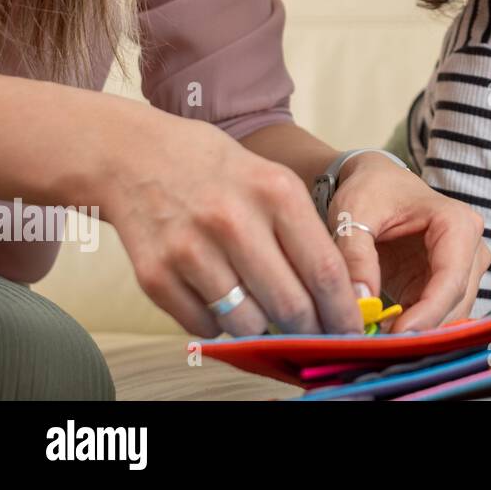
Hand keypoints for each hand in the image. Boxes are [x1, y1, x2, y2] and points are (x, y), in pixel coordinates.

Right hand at [102, 112, 362, 338]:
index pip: (325, 270)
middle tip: (315, 334)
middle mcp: (234, 220)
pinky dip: (219, 323)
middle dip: (309, 329)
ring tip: (262, 308)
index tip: (352, 332)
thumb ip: (305, 234)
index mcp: (276, 192)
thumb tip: (339, 297)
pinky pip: (205, 327)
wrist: (137, 156)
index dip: (344, 311)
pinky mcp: (154, 275)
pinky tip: (219, 297)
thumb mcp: (274, 181)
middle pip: (291, 305)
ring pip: (248, 323)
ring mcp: (190, 249)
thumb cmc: (220, 173)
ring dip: (263, 328)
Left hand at [329, 155, 489, 330]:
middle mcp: (472, 247)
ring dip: (418, 333)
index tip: (394, 338)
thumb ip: (354, 256)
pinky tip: (384, 338)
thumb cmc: (370, 191)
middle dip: (420, 329)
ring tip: (377, 345)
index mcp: (458, 223)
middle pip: (455, 302)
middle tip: (378, 351)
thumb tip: (361, 303)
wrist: (377, 183)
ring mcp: (464, 268)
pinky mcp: (447, 286)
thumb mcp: (353, 214)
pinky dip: (414, 330)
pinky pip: (437, 317)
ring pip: (450, 315)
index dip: (427, 314)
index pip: (451, 280)